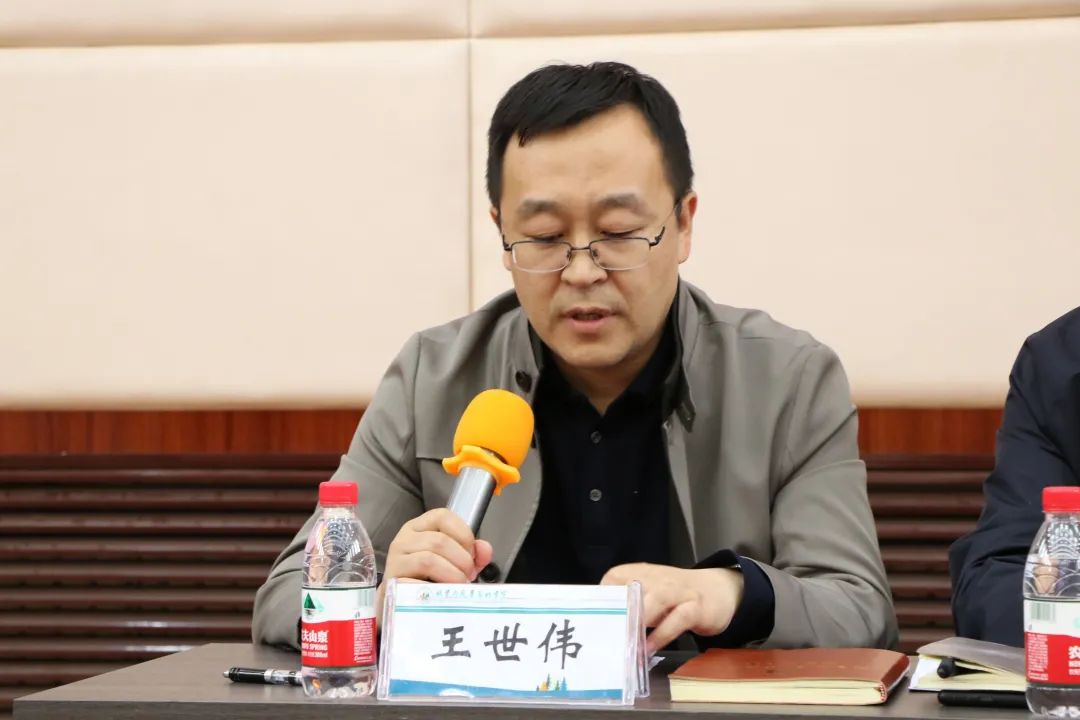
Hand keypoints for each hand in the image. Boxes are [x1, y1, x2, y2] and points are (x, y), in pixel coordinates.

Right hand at [375, 508, 492, 620]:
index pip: (443, 516)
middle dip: (462, 560)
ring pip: (429, 560)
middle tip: (469, 576)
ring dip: (451, 575)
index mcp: (419, 527)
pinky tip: (442, 597)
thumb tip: (485, 549)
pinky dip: (434, 591)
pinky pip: (415, 584)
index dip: (464, 534)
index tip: (472, 554)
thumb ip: (472, 554)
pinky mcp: (392, 583)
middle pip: (440, 541)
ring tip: (459, 587)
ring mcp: (396, 560)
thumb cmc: (427, 578)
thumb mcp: (452, 561)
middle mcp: (405, 539)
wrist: (399, 603)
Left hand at [601, 563, 743, 653]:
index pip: (615, 577)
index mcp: (642, 572)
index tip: (594, 618)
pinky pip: (677, 620)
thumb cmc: (676, 598)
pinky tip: (649, 649)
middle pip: (633, 588)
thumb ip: (630, 605)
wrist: (719, 591)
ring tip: (627, 643)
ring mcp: (678, 590)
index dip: (603, 596)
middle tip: (607, 635)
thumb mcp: (651, 595)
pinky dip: (661, 635)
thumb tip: (603, 626)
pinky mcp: (696, 607)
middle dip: (619, 611)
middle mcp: (658, 578)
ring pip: (655, 599)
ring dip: (639, 621)